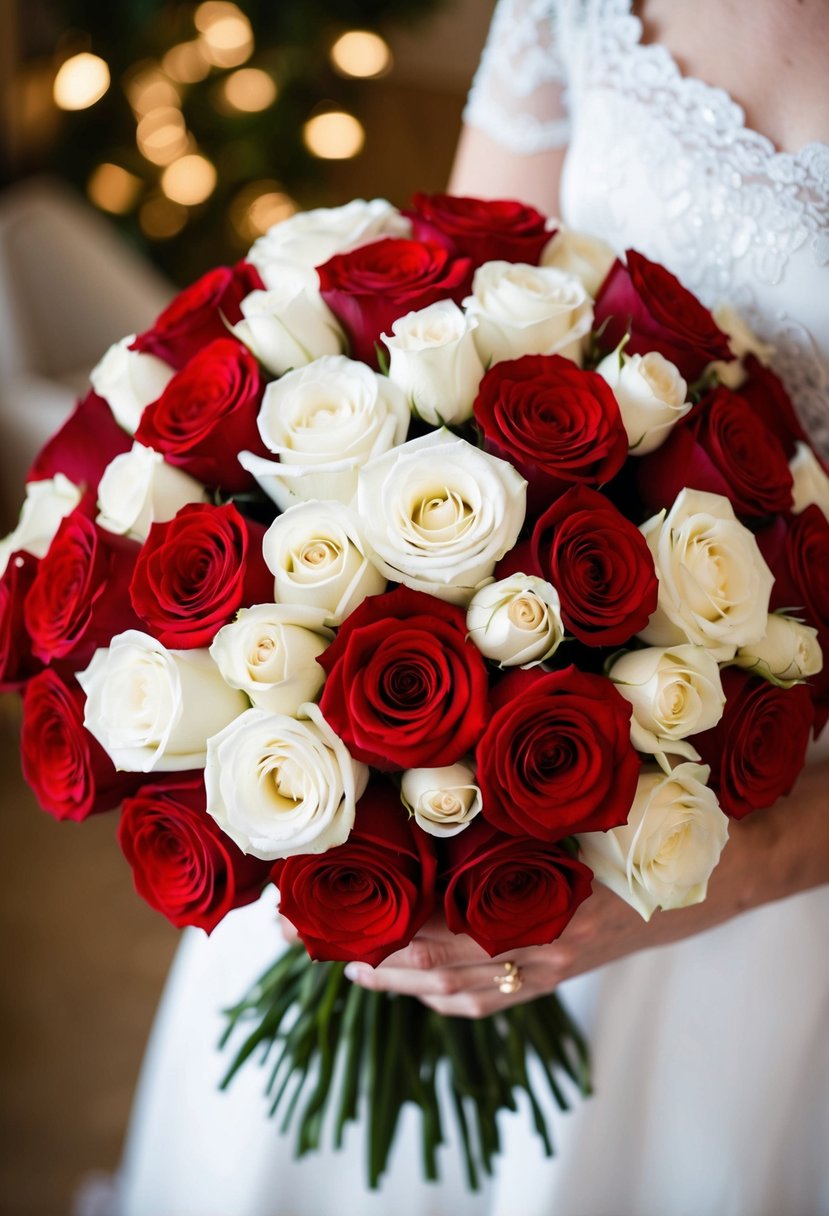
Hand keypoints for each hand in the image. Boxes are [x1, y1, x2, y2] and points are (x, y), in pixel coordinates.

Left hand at [281, 757, 828, 1017]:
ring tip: (347, 962)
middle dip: (368, 953)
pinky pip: (497, 998)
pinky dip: (451, 997)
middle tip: (304, 931)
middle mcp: (543, 942)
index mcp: (544, 899)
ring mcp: (552, 960)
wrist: (728, 864)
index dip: (381, 922)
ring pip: (460, 988)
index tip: (328, 906)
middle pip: (436, 965)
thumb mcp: (594, 794)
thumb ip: (529, 789)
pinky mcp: (562, 966)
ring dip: (399, 980)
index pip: (443, 927)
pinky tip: (416, 986)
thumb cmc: (657, 816)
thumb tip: (453, 755)